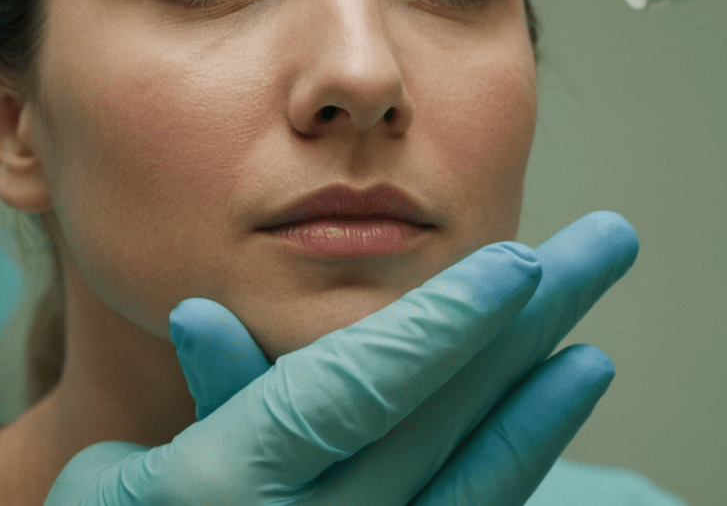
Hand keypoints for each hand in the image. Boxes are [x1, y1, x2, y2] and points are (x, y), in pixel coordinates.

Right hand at [45, 211, 636, 505]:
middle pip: (444, 416)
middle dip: (532, 323)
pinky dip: (518, 460)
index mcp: (226, 487)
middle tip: (604, 243)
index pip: (361, 387)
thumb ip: (198, 402)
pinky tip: (560, 399)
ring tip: (595, 336)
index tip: (517, 260)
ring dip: (542, 401)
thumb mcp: (122, 482)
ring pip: (471, 480)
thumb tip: (201, 316)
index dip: (444, 321)